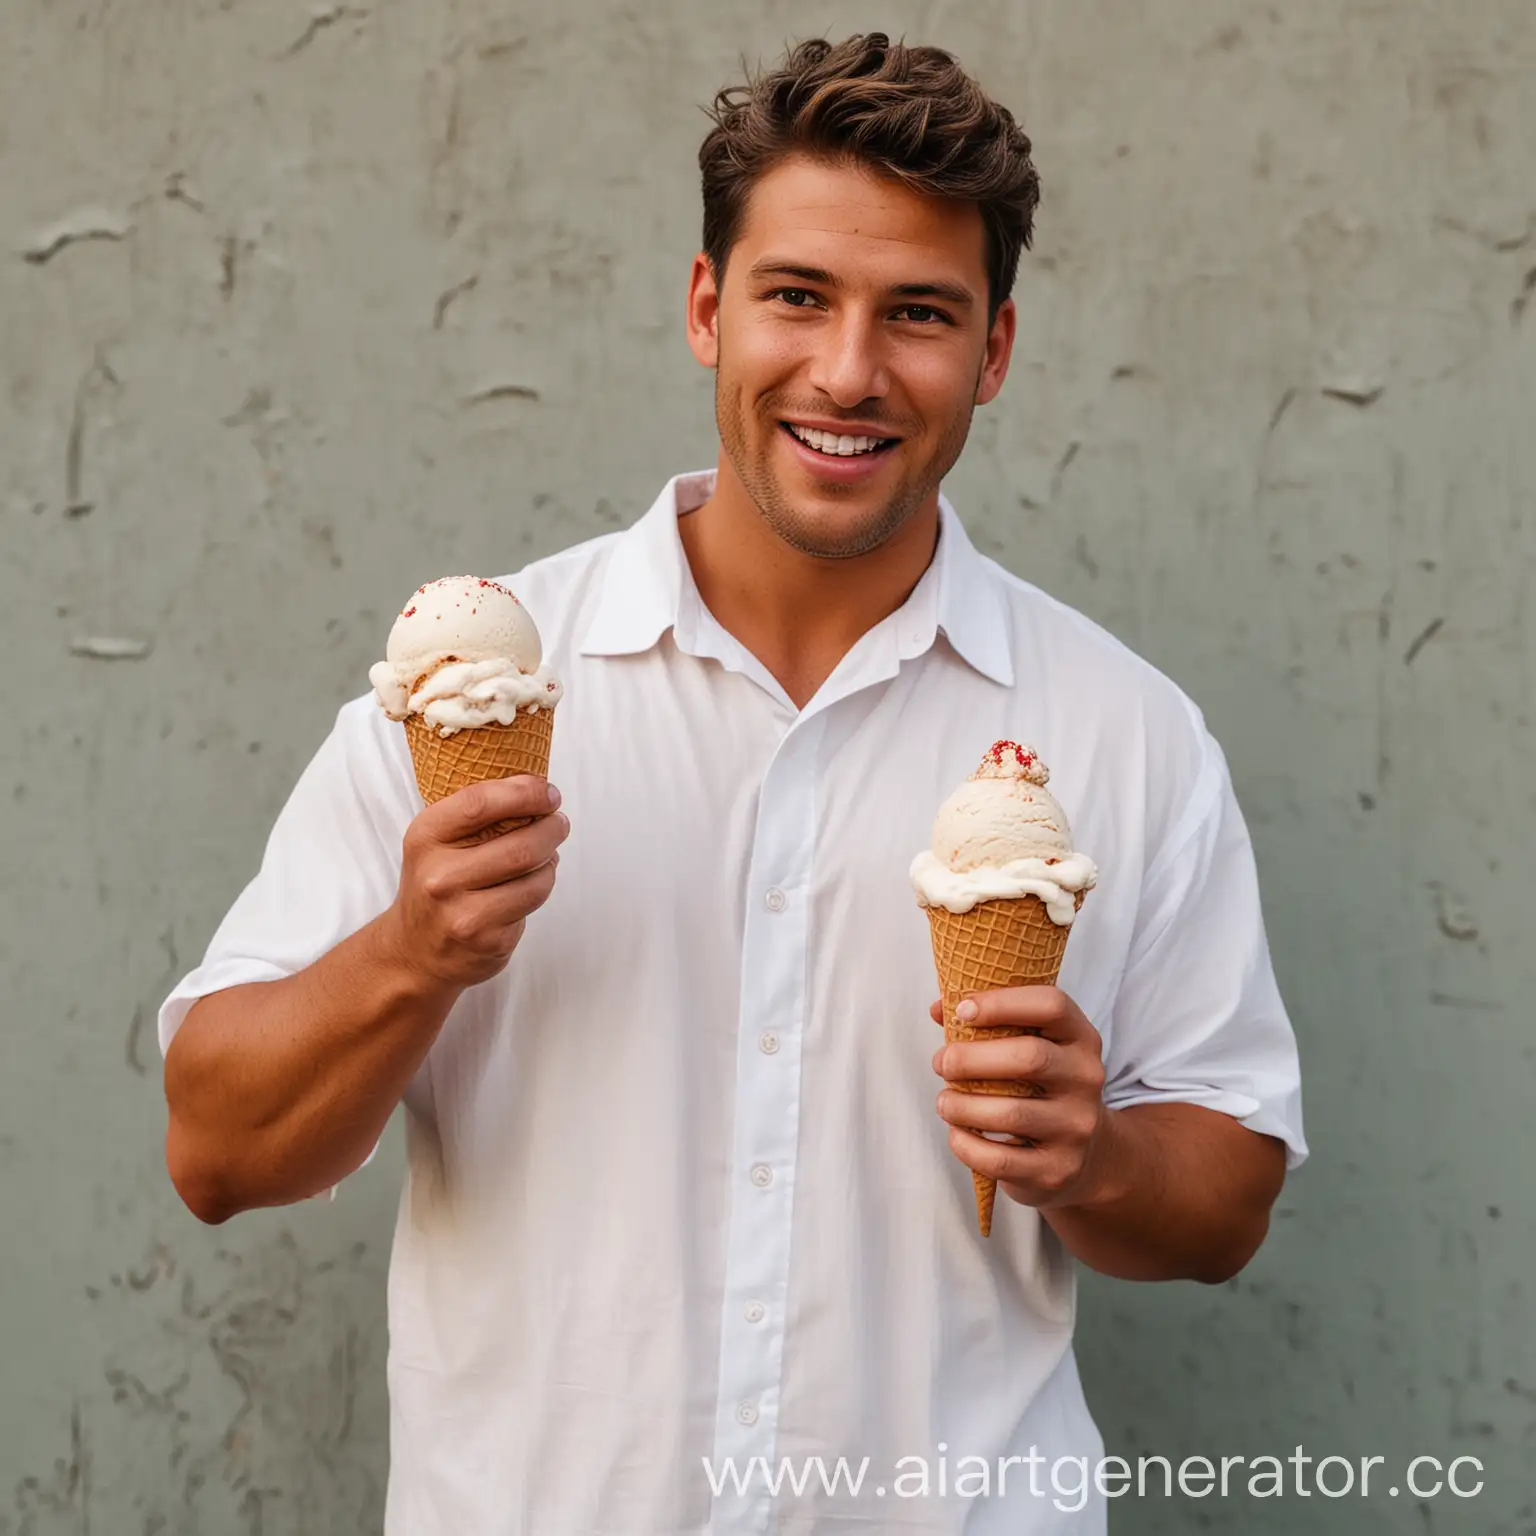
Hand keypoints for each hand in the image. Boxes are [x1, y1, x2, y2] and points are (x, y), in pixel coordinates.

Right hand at [386, 776, 568, 989]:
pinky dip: (542, 885)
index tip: (548, 792)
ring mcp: (462, 912)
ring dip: (551, 860)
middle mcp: (439, 876)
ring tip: (547, 854)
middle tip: (559, 823)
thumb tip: (538, 791)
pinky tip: (531, 883)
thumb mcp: (437, 842)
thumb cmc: (436, 885)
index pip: (479, 802)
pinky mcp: (486, 939)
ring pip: (535, 875)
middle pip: (520, 844)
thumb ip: (476, 814)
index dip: (524, 792)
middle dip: (552, 829)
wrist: (414, 951)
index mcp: (425, 838)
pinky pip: (533, 901)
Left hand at [930, 987, 1113, 1211]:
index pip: (1052, 1005)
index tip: (963, 1010)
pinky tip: (957, 1134)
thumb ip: (987, 1022)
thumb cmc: (1040, 1087)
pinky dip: (967, 1146)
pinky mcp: (1058, 1170)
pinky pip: (1000, 1159)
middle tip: (941, 1063)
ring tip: (944, 1102)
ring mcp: (1076, 1127)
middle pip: (1029, 1058)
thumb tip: (939, 1009)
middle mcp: (1086, 1079)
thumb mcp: (1029, 1046)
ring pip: (1010, 1113)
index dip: (1003, 1002)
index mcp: (1080, 1038)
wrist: (1086, 1154)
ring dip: (962, 1106)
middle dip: (971, 1058)